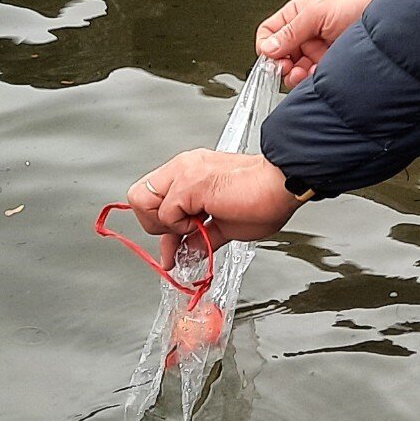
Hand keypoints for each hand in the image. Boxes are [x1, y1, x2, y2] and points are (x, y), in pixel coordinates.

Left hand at [128, 149, 300, 262]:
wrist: (282, 184)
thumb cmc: (265, 198)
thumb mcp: (225, 225)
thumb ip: (200, 238)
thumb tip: (185, 252)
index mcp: (190, 173)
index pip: (152, 198)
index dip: (158, 226)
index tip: (174, 247)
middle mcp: (182, 168)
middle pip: (137, 197)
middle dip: (154, 224)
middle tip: (183, 233)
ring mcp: (183, 172)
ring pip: (141, 201)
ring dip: (165, 223)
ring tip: (195, 225)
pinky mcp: (189, 183)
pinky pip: (166, 212)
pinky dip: (181, 226)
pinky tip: (205, 220)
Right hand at [256, 0, 402, 87]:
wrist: (386, 15)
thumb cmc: (356, 2)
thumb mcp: (316, 12)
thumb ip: (290, 31)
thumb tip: (268, 47)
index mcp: (297, 14)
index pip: (269, 32)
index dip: (267, 45)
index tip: (271, 57)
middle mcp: (305, 32)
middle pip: (280, 54)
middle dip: (282, 64)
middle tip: (286, 69)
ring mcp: (317, 49)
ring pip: (295, 68)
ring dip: (296, 73)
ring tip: (301, 73)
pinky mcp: (329, 63)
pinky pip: (312, 76)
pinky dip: (311, 78)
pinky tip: (316, 74)